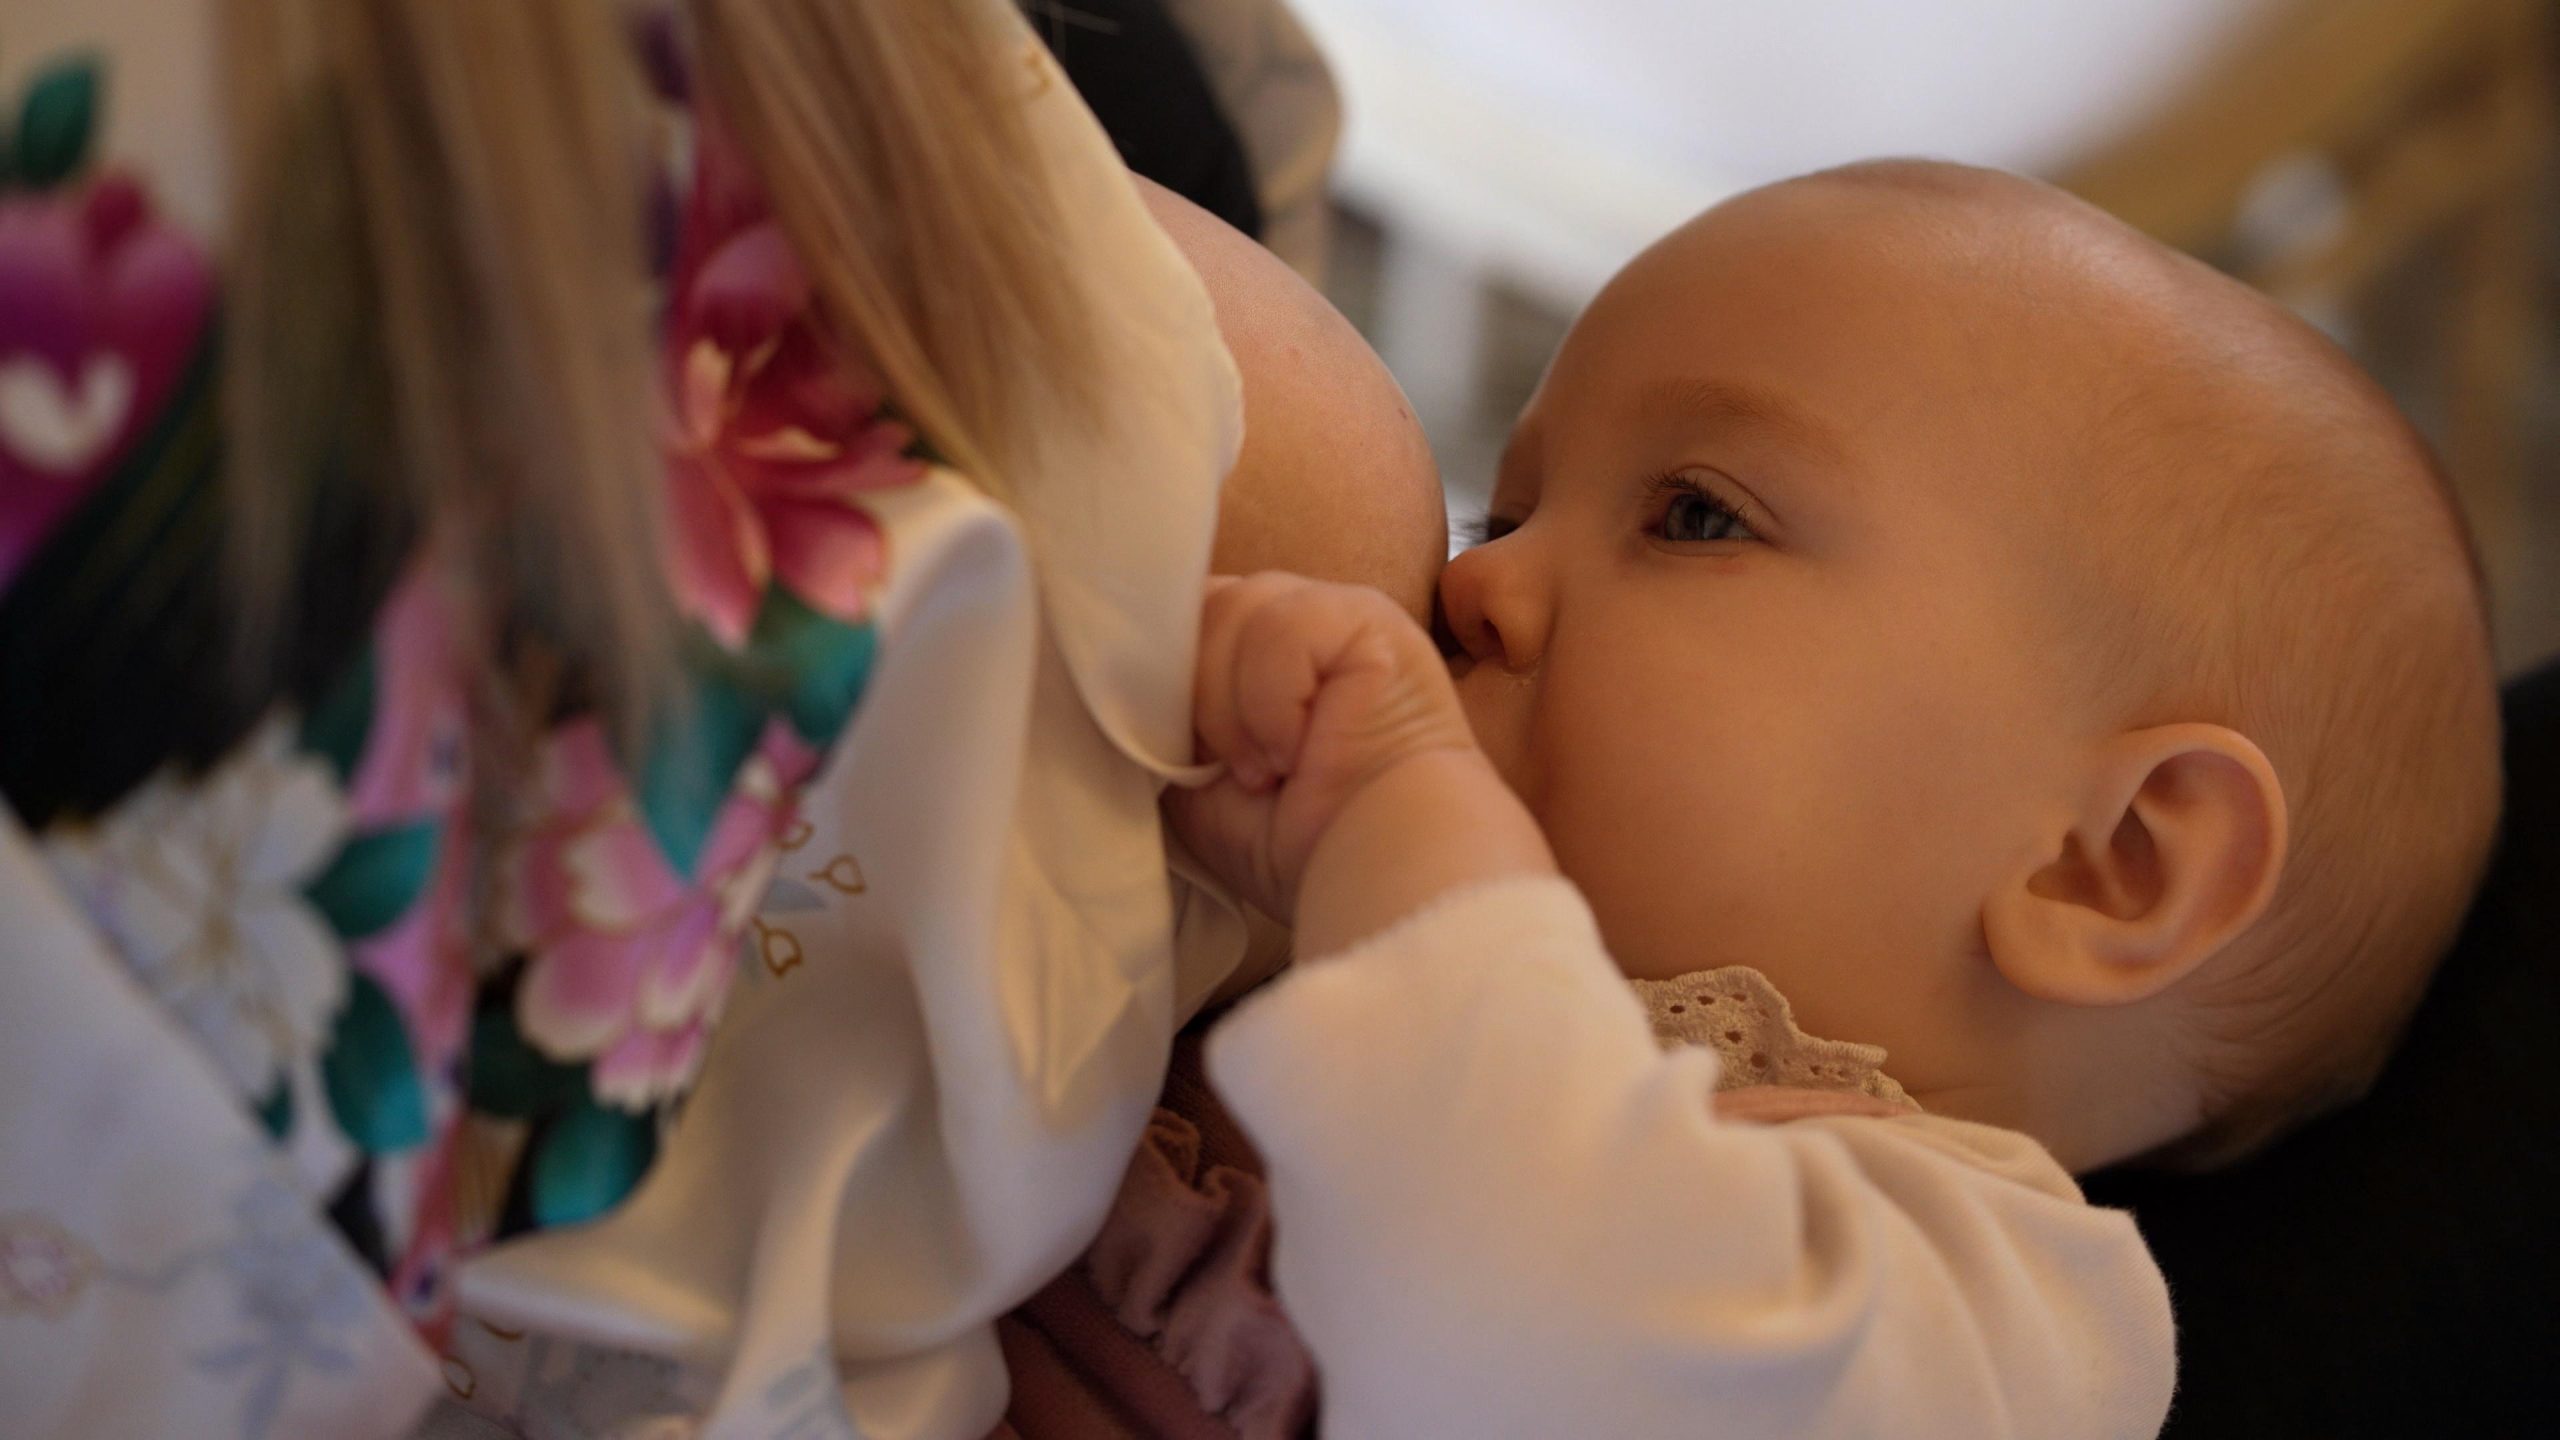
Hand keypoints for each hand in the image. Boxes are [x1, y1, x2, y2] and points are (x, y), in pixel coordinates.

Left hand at [1167, 574, 1550, 952]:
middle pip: (1200, 605)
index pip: (1186, 615)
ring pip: (1232, 609)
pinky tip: (1297, 750)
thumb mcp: (1198, 782)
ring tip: (1268, 770)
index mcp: (1259, 650)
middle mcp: (1297, 619)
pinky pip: (1279, 626)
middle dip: (1196, 698)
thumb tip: (1116, 686)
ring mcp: (1335, 611)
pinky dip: (1272, 701)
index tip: (1182, 754)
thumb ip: (1162, 722)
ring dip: (1232, 709)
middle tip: (1233, 772)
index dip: (1163, 672)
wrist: (1373, 867)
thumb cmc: (1297, 842)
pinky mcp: (1367, 616)